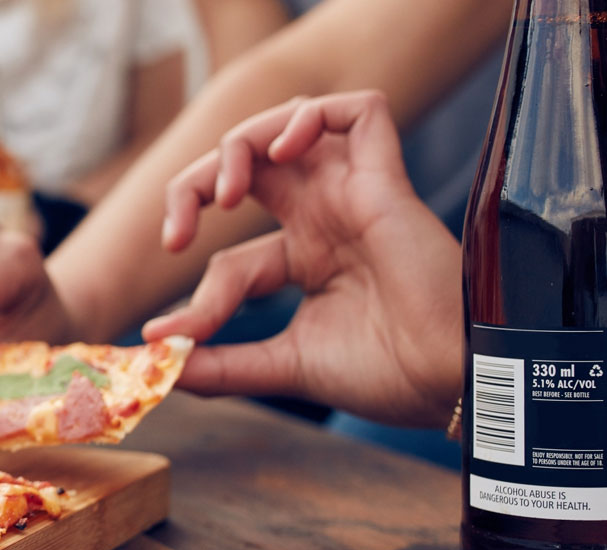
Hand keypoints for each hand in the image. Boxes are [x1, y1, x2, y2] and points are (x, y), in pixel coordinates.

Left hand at [146, 91, 461, 426]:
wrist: (450, 381)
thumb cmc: (386, 373)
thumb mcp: (283, 367)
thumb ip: (221, 366)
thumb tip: (156, 361)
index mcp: (304, 260)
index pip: (228, 258)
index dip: (197, 297)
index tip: (173, 335)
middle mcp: (325, 219)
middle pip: (246, 165)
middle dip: (194, 187)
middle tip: (176, 237)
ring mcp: (353, 195)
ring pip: (290, 124)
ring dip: (240, 144)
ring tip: (226, 195)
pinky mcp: (386, 181)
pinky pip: (358, 111)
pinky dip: (310, 116)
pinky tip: (281, 153)